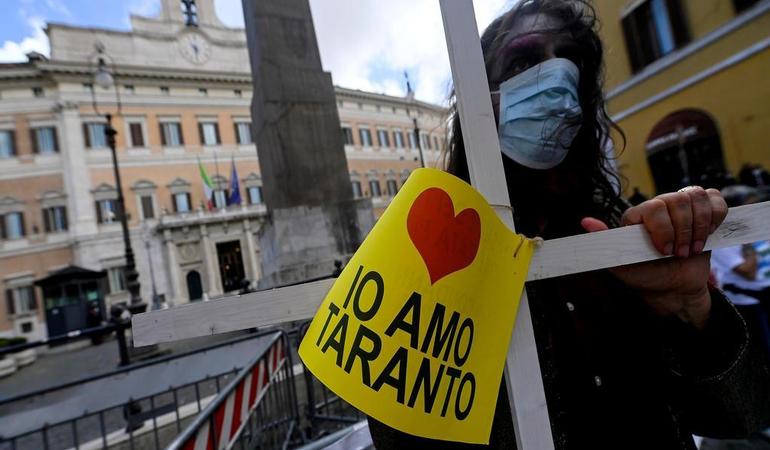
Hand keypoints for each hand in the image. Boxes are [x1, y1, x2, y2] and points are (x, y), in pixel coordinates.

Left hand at [581, 187, 727, 328]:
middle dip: (682, 232)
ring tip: (691, 249)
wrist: (675, 289)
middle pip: (677, 200)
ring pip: (696, 198)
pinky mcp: (705, 211)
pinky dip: (715, 218)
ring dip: (698, 228)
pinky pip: (716, 200)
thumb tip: (585, 222)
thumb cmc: (646, 277)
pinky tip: (707, 235)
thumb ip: (605, 243)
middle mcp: (659, 207)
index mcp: (639, 216)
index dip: (663, 229)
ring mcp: (682, 207)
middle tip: (679, 254)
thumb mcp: (621, 265)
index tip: (663, 251)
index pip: (654, 206)